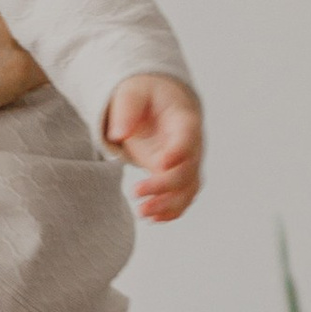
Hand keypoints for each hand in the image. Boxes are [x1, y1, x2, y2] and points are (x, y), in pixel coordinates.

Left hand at [103, 73, 203, 223]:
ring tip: (143, 213)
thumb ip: (126, 110)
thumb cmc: (145, 95)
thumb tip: (119, 134)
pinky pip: (183, 196)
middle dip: (164, 184)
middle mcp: (192, 144)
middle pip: (187, 169)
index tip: (161, 164)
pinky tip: (154, 219)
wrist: (157, 101)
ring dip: (169, 204)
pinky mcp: (179, 174)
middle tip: (137, 192)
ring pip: (187, 188)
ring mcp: (188, 162)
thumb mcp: (132, 92)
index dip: (178, 151)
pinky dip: (172, 210)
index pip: (188, 137)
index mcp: (184, 119)